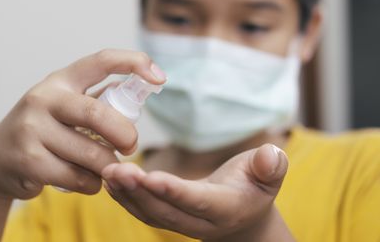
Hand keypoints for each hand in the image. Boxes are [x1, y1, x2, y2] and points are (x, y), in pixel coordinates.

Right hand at [0, 49, 165, 199]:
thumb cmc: (41, 132)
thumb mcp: (63, 107)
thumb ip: (96, 100)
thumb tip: (139, 89)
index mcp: (59, 81)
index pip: (101, 61)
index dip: (133, 62)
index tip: (159, 77)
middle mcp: (43, 98)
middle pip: (98, 113)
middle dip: (124, 134)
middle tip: (131, 146)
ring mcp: (32, 129)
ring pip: (92, 154)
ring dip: (106, 167)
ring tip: (101, 168)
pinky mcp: (28, 160)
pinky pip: (79, 178)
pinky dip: (92, 184)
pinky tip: (84, 180)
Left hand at [102, 144, 293, 241]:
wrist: (244, 215)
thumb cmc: (255, 186)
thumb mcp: (270, 174)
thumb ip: (270, 166)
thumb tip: (271, 155)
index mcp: (225, 209)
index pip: (196, 201)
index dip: (173, 191)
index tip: (149, 177)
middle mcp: (200, 223)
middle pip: (165, 211)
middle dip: (138, 192)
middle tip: (114, 170)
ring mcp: (181, 224)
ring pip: (150, 214)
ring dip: (126, 195)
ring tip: (107, 172)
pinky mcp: (168, 218)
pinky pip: (143, 211)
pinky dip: (125, 198)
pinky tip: (110, 181)